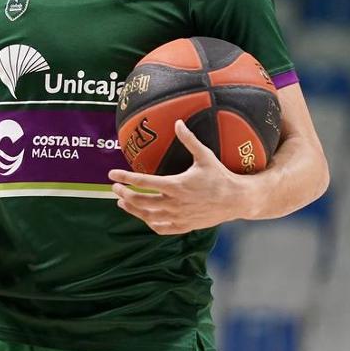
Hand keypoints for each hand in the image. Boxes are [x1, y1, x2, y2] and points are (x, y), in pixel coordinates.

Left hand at [108, 120, 253, 234]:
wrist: (237, 200)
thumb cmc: (221, 176)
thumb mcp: (205, 156)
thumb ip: (189, 140)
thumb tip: (177, 122)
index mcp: (176, 185)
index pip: (144, 182)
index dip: (125, 178)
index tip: (112, 174)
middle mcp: (175, 203)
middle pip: (141, 201)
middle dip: (125, 194)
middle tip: (115, 188)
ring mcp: (179, 217)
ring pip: (148, 216)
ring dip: (132, 209)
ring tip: (122, 201)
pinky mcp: (185, 226)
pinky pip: (161, 228)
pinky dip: (149, 223)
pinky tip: (144, 216)